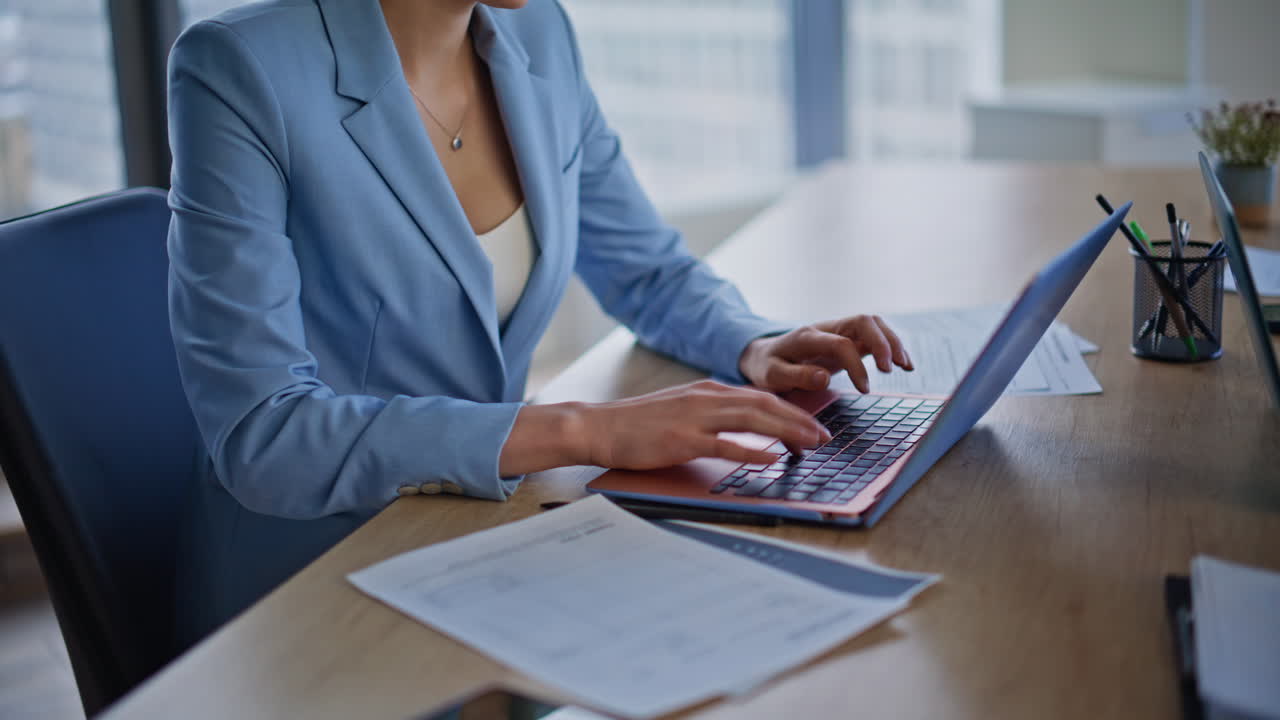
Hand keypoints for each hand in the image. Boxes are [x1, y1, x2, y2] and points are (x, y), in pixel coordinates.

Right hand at [577, 380, 830, 468]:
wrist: (600, 427)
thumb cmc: (638, 425)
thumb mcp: (681, 410)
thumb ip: (712, 414)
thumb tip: (743, 426)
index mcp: (708, 391)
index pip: (760, 396)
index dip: (792, 410)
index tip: (813, 425)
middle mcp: (706, 398)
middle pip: (764, 404)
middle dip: (799, 419)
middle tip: (826, 435)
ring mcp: (694, 418)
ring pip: (752, 418)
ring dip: (786, 430)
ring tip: (811, 444)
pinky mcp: (682, 440)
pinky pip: (724, 444)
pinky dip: (751, 450)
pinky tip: (772, 458)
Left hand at [738, 315, 912, 393]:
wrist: (764, 356)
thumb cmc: (767, 368)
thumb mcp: (772, 376)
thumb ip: (796, 377)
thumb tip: (824, 378)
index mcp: (807, 337)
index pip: (840, 343)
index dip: (856, 364)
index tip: (864, 389)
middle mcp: (826, 328)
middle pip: (863, 321)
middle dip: (882, 343)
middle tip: (891, 369)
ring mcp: (839, 331)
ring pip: (873, 325)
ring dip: (892, 342)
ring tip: (905, 366)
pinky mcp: (848, 338)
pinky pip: (874, 336)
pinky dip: (891, 346)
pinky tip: (904, 364)